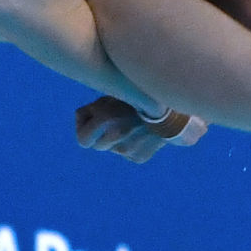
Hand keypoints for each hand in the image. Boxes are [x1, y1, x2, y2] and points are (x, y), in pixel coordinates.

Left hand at [75, 95, 207, 162]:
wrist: (171, 107)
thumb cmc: (136, 93)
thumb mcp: (112, 95)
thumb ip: (94, 109)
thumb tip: (79, 118)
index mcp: (107, 119)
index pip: (82, 140)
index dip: (83, 128)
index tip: (91, 118)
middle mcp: (116, 138)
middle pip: (96, 145)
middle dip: (100, 133)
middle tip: (112, 118)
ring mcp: (128, 150)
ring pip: (112, 148)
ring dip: (115, 137)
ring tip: (128, 122)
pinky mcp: (139, 157)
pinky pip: (126, 152)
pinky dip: (130, 142)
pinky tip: (140, 130)